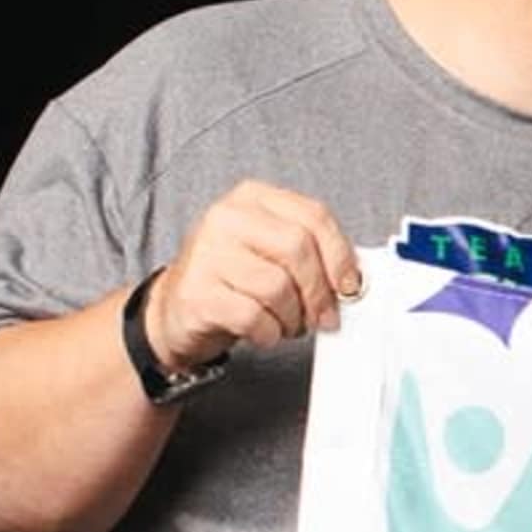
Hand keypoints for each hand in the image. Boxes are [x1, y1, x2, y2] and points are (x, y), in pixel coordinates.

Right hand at [149, 180, 358, 376]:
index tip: (350, 286)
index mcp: (254, 199)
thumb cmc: (234, 280)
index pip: (314, 216)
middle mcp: (227, 217)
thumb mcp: (272, 253)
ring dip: (293, 317)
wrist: (178, 308)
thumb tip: (353, 279)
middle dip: (319, 292)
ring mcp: (207, 252)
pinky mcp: (197, 291)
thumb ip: (311, 254)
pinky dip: (268, 332)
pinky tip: (262, 330)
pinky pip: (253, 316)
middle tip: (322, 317)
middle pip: (298, 249)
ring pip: (277, 287)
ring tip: (286, 323)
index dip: (341, 255)